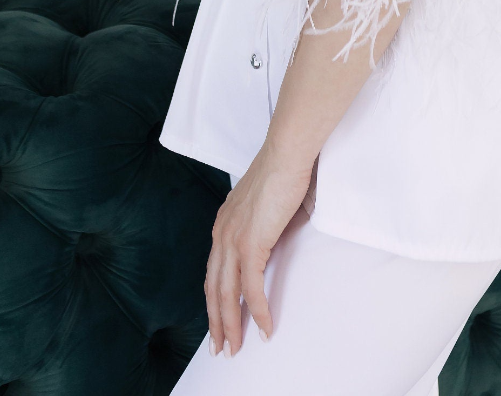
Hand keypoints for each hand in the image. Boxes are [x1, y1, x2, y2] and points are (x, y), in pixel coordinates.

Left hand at [204, 143, 312, 356]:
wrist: (287, 152)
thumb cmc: (285, 170)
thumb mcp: (268, 205)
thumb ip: (267, 226)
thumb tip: (279, 239)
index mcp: (224, 223)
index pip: (214, 270)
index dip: (215, 298)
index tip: (220, 318)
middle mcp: (222, 233)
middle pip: (213, 288)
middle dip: (216, 321)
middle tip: (220, 347)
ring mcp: (233, 238)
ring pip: (226, 294)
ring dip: (231, 324)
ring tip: (235, 348)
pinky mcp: (251, 243)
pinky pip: (251, 288)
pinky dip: (258, 311)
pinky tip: (264, 327)